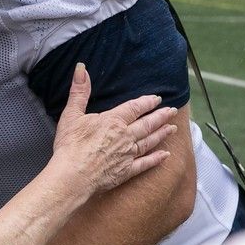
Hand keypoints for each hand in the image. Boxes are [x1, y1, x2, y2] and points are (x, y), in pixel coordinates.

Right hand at [52, 63, 175, 192]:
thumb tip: (81, 68)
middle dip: (161, 116)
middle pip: (147, 124)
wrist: (73, 176)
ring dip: (162, 134)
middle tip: (173, 111)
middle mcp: (125, 136)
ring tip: (173, 128)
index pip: (135, 108)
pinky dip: (156, 159)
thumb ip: (79, 91)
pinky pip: (145, 163)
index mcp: (113, 121)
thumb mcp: (72, 114)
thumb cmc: (70, 146)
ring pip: (149, 141)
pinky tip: (165, 155)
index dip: (147, 102)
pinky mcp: (126, 171)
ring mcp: (128, 155)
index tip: (157, 99)